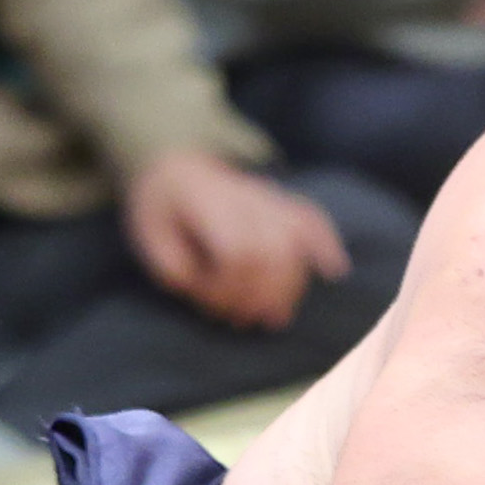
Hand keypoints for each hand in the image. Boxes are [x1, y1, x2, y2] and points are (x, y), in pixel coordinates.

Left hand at [125, 150, 351, 330]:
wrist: (174, 165)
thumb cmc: (161, 208)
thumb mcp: (149, 240)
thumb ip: (175, 270)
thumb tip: (207, 293)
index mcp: (207, 203)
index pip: (237, 251)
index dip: (227, 287)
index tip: (208, 301)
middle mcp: (244, 198)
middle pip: (273, 252)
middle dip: (261, 295)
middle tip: (241, 318)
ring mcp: (267, 198)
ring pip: (296, 241)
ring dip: (290, 287)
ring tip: (274, 316)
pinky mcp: (281, 203)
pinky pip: (312, 218)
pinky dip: (326, 243)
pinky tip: (335, 269)